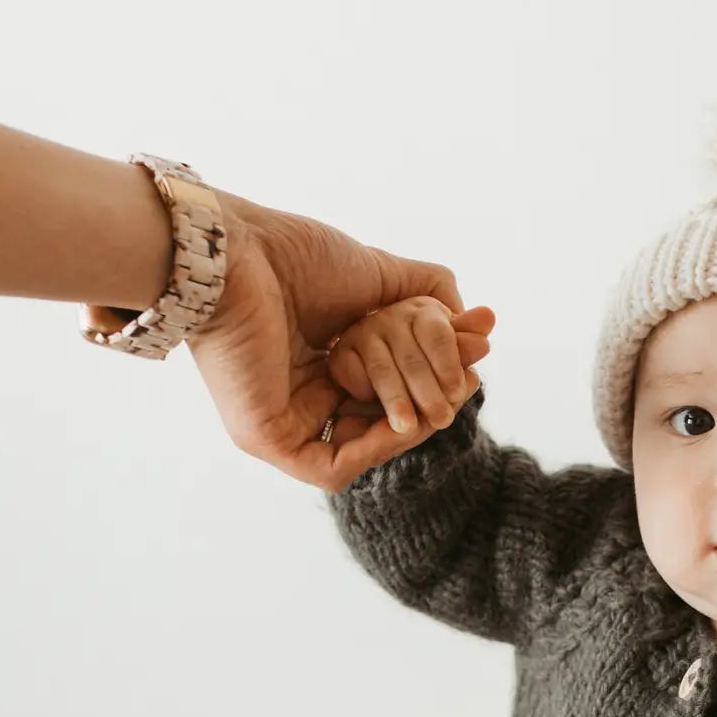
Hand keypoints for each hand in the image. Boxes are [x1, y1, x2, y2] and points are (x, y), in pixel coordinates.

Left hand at [184, 191, 491, 491]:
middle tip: (471, 375)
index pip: (391, 392)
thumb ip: (430, 293)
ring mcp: (283, 421)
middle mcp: (303, 396)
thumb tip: (479, 323)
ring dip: (413, 426)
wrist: (236, 251)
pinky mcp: (267, 439)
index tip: (473, 360)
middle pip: (384, 422)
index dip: (435, 381)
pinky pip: (333, 465)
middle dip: (434, 401)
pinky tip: (408, 420)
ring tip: (445, 398)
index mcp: (322, 363)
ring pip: (365, 447)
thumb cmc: (294, 254)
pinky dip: (378, 448)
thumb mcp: (381, 276)